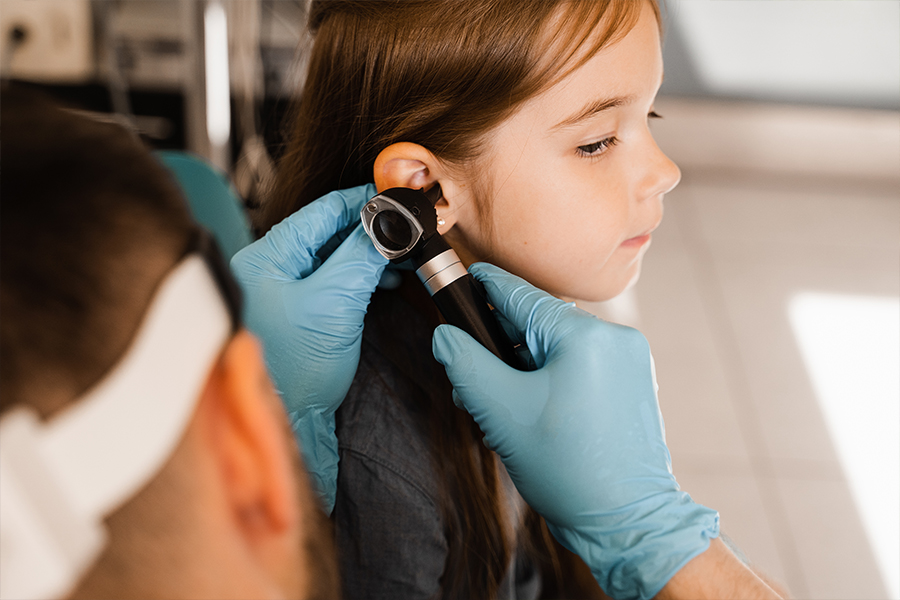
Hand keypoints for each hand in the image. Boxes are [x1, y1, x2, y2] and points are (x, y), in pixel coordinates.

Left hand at [230, 184, 386, 511]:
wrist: (289, 424)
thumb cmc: (294, 370)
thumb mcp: (333, 303)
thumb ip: (360, 255)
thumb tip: (386, 219)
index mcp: (268, 257)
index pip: (323, 211)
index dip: (364, 201)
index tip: (398, 197)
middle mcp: (273, 269)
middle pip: (331, 232)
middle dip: (374, 229)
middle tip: (410, 227)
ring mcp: (289, 293)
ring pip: (338, 257)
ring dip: (373, 254)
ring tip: (406, 254)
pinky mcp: (306, 315)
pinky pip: (339, 282)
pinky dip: (365, 277)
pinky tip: (389, 278)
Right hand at [432, 263, 718, 599]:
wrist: (628, 522)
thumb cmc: (569, 470)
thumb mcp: (502, 412)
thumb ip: (466, 363)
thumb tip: (445, 334)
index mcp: (586, 337)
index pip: (520, 295)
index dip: (484, 286)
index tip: (462, 275)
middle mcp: (614, 339)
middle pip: (537, 324)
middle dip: (500, 347)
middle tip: (473, 381)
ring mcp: (628, 361)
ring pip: (556, 347)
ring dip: (523, 368)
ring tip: (502, 408)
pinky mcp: (632, 384)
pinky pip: (579, 366)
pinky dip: (550, 379)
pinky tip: (533, 413)